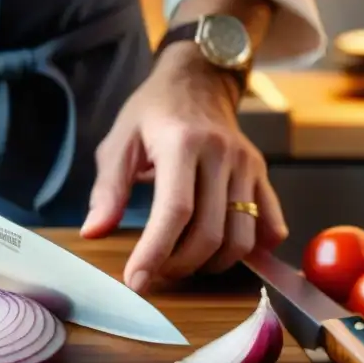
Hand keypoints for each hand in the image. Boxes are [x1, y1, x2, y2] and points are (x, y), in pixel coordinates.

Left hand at [80, 44, 287, 291]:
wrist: (199, 80)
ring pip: (241, 237)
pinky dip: (252, 251)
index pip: (174, 211)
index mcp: (181, 143)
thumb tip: (94, 232)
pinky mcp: (262, 174)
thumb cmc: (152, 112)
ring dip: (211, 264)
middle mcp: (221, 154)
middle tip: (155, 271)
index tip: (136, 282)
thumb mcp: (119, 141)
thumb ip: (108, 189)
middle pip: (209, 232)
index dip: (155, 252)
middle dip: (179, 265)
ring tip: (183, 262)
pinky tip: (224, 252)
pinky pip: (270, 225)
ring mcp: (247, 165)